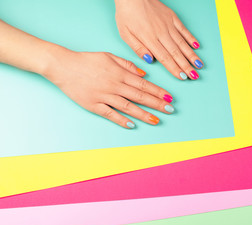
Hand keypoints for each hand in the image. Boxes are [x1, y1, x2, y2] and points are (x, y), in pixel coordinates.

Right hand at [43, 49, 174, 128]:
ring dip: (144, 114)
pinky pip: (110, 114)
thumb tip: (143, 74)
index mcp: (120, 73)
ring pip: (128, 107)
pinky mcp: (94, 105)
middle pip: (140, 96)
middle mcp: (115, 85)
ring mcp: (104, 96)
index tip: (169, 97)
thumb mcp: (109, 56)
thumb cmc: (87, 60)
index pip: (144, 85)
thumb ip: (127, 65)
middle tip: (170, 110)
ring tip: (156, 120)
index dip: (158, 92)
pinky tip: (132, 125)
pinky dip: (121, 120)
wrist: (63, 66)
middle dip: (157, 104)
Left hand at [114, 0, 203, 79]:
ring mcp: (168, 25)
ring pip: (182, 43)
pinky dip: (191, 38)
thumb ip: (137, 48)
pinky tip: (197, 47)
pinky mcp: (172, 17)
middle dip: (186, 66)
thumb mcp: (125, 34)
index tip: (182, 77)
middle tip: (195, 76)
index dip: (174, 69)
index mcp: (149, 39)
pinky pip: (184, 29)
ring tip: (199, 65)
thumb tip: (149, 60)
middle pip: (176, 53)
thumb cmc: (127, 14)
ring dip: (191, 55)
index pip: (164, 58)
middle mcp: (161, 33)